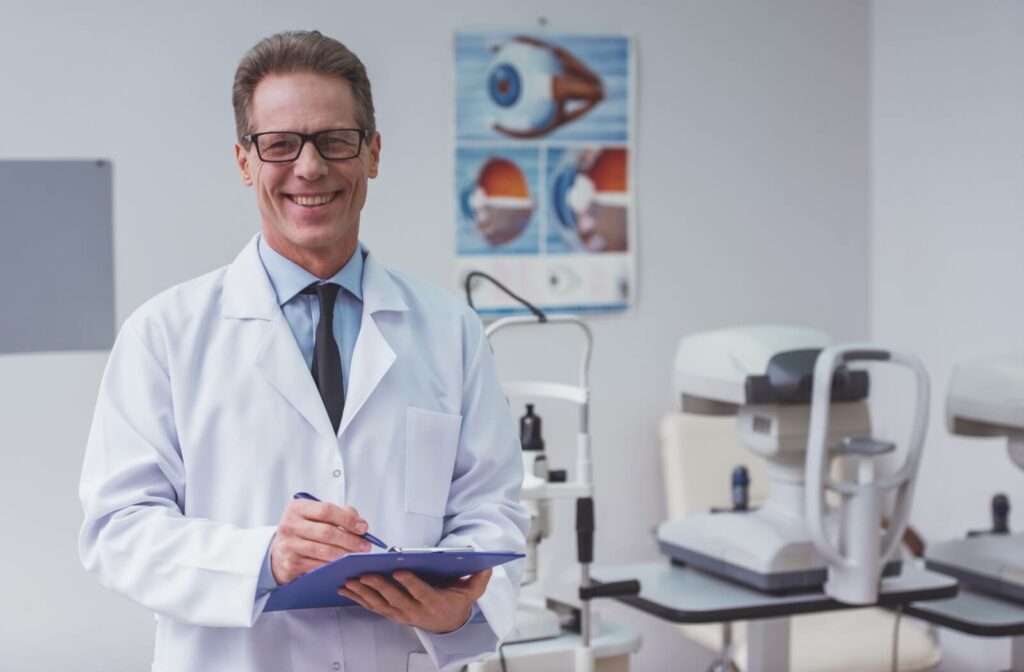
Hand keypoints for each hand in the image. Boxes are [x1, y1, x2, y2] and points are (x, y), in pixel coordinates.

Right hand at [271, 499, 371, 584]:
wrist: (279, 550)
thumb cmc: (304, 529)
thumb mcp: (316, 515)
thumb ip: (339, 513)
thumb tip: (360, 525)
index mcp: (297, 508)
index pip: (326, 510)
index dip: (347, 519)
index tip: (363, 527)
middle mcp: (290, 525)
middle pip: (326, 532)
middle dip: (350, 540)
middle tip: (365, 546)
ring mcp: (288, 545)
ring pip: (323, 551)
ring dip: (344, 555)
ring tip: (357, 556)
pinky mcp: (290, 563)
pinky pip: (317, 566)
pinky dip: (333, 566)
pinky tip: (342, 565)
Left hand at [339, 568, 491, 633]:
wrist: (447, 623)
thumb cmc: (456, 601)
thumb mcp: (472, 591)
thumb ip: (478, 579)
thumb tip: (486, 565)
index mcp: (434, 603)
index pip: (421, 592)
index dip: (410, 583)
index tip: (399, 571)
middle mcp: (415, 611)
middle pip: (395, 599)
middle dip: (379, 586)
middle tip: (365, 574)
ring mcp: (401, 614)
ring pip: (380, 604)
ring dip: (363, 593)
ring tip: (350, 581)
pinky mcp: (391, 613)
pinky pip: (373, 607)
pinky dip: (358, 598)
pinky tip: (346, 589)